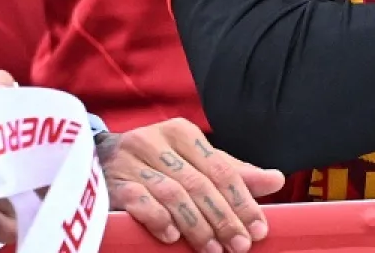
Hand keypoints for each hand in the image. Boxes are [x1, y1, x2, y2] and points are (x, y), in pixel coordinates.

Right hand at [100, 118, 283, 251]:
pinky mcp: (113, 182)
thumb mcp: (195, 161)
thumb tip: (276, 180)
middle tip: (240, 245)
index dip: (242, 200)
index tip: (259, 228)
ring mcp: (133, 161)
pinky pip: (139, 201)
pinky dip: (158, 219)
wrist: (98, 159)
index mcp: (184, 133)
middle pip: (200, 184)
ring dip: (197, 225)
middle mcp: (158, 141)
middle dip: (224, 218)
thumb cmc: (157, 162)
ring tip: (213, 249)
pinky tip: (172, 237)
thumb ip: (233, 173)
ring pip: (174, 194)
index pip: (221, 169)